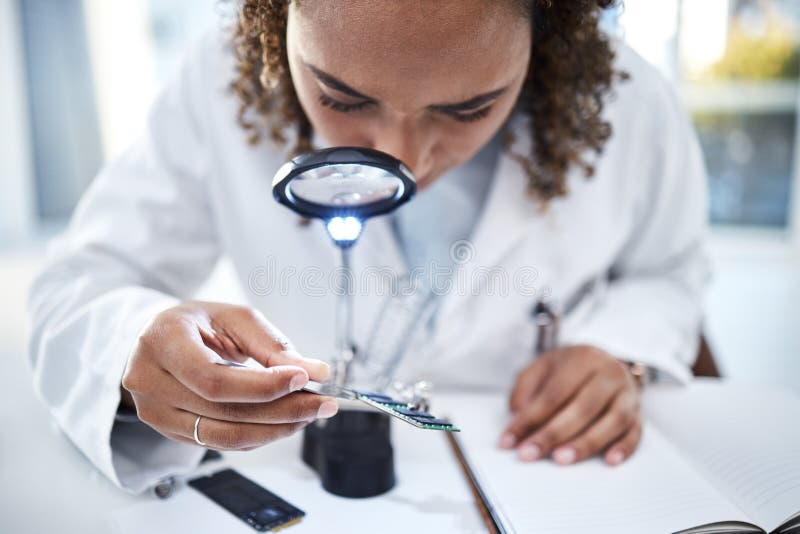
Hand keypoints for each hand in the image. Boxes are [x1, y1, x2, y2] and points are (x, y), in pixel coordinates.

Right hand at [121, 301, 336, 450]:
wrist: (161, 339)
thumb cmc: (200, 323)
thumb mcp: (235, 319)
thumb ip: (272, 345)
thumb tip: (316, 371)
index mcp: (162, 342)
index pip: (213, 379)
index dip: (261, 386)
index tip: (303, 379)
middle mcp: (149, 381)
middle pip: (222, 412)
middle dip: (281, 410)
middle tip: (322, 403)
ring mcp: (155, 413)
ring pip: (223, 436)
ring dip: (274, 429)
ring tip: (309, 414)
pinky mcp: (170, 432)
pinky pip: (221, 444)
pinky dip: (258, 435)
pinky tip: (285, 422)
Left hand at [498, 345, 641, 465]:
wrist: (605, 361)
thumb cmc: (569, 369)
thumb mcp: (542, 368)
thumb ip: (525, 390)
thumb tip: (518, 417)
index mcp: (583, 358)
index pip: (554, 393)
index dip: (530, 418)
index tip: (510, 440)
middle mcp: (609, 373)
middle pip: (582, 407)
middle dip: (553, 434)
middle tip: (530, 454)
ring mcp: (628, 393)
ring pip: (612, 421)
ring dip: (586, 443)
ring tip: (561, 459)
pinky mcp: (639, 413)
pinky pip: (635, 432)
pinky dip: (624, 447)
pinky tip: (609, 461)